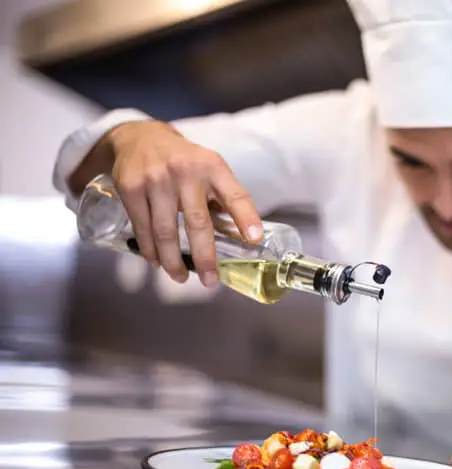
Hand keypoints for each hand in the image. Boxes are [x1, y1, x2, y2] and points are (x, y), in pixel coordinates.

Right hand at [106, 120, 262, 285]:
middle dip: (205, 258)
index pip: (235, 195)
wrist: (140, 137)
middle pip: (198, 223)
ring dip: (173, 261)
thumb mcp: (210, 168)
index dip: (246, 218)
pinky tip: (156, 262)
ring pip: (165, 232)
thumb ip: (223, 197)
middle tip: (210, 282)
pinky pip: (142, 227)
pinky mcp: (131, 187)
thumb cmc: (184, 161)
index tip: (254, 240)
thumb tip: (242, 237)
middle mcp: (186, 172)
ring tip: (180, 277)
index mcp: (212, 167)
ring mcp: (156, 179)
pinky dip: (150, 250)